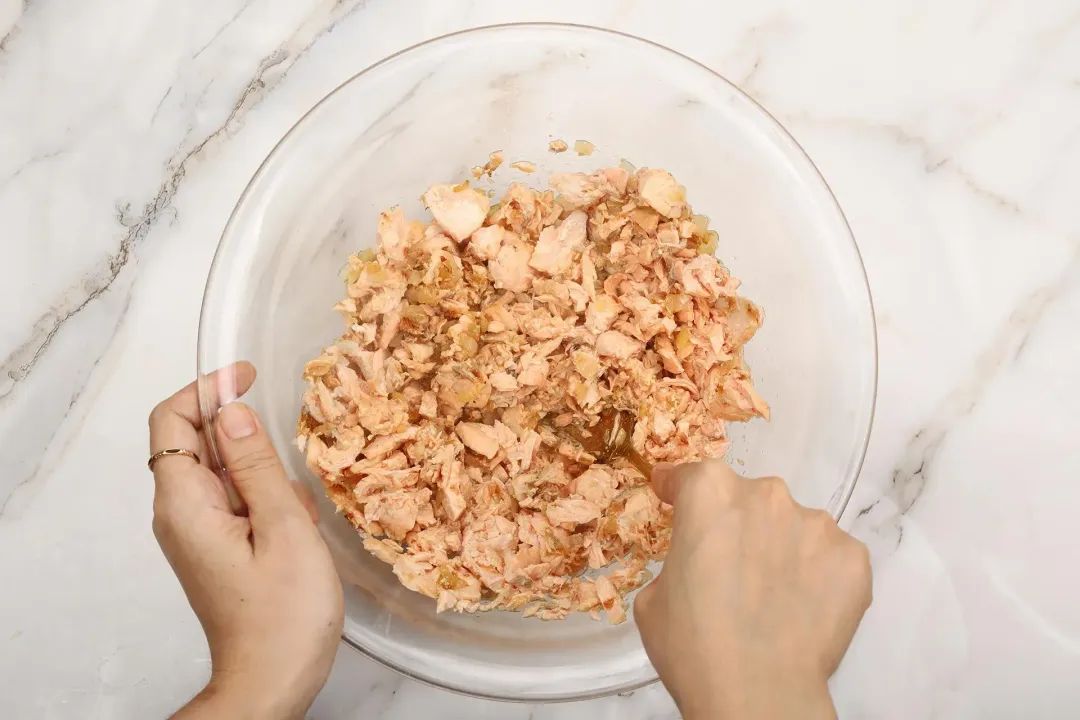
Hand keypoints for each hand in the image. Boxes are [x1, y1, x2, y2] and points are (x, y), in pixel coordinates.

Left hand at [148, 364, 343, 718]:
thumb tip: (234, 411)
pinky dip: (265, 497)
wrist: (272, 681)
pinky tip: (294, 527)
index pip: (172, 421)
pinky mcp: (215, 547)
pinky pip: (234, 500)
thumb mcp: (284, 528)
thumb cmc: (284, 616)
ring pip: (222, 471)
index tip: (248, 374)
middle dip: (245, 436)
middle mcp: (180, 514)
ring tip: (298, 513)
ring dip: (262, 472)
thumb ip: (258, 465)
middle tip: (290, 462)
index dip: (206, 389)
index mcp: (186, 504)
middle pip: (196, 442)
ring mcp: (196, 532)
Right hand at [634, 460, 871, 719]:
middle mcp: (766, 494)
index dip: (674, 489)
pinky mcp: (853, 557)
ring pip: (793, 526)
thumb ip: (679, 560)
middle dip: (735, 526)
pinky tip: (803, 609)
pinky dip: (817, 575)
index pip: (687, 477)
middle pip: (746, 499)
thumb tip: (697, 566)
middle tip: (728, 571)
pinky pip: (829, 556)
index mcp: (709, 492)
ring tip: (773, 596)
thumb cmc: (692, 645)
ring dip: (780, 548)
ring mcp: (816, 524)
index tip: (670, 496)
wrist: (758, 693)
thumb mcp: (654, 597)